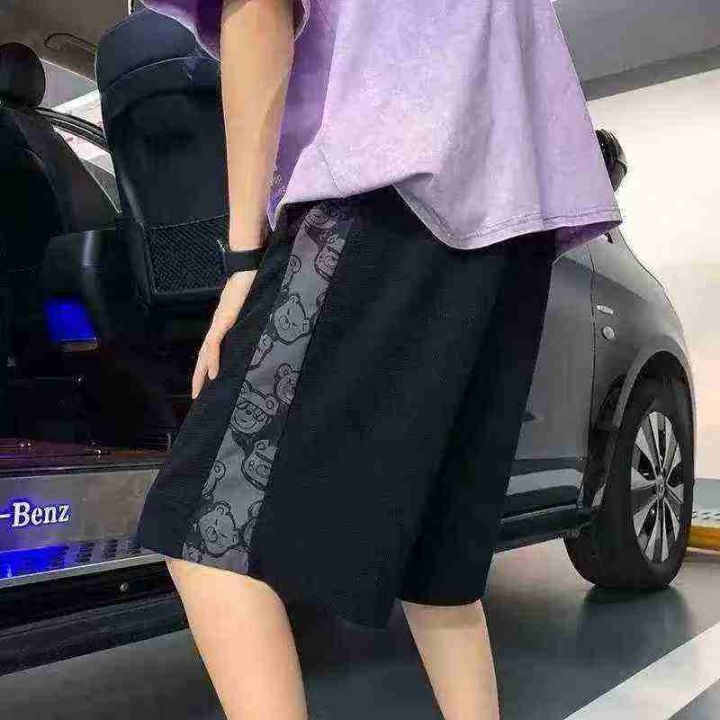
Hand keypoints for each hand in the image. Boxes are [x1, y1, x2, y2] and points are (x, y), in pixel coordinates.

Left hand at [191, 269, 257, 398]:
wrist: (250, 266)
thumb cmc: (254, 283)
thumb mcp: (253, 307)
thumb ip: (252, 318)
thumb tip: (261, 330)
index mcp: (224, 322)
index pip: (212, 348)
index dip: (207, 364)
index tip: (208, 382)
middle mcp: (219, 324)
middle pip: (204, 354)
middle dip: (199, 376)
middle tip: (197, 395)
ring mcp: (220, 322)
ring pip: (205, 353)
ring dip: (201, 373)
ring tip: (200, 390)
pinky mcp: (224, 319)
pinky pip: (214, 344)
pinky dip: (212, 359)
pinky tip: (212, 373)